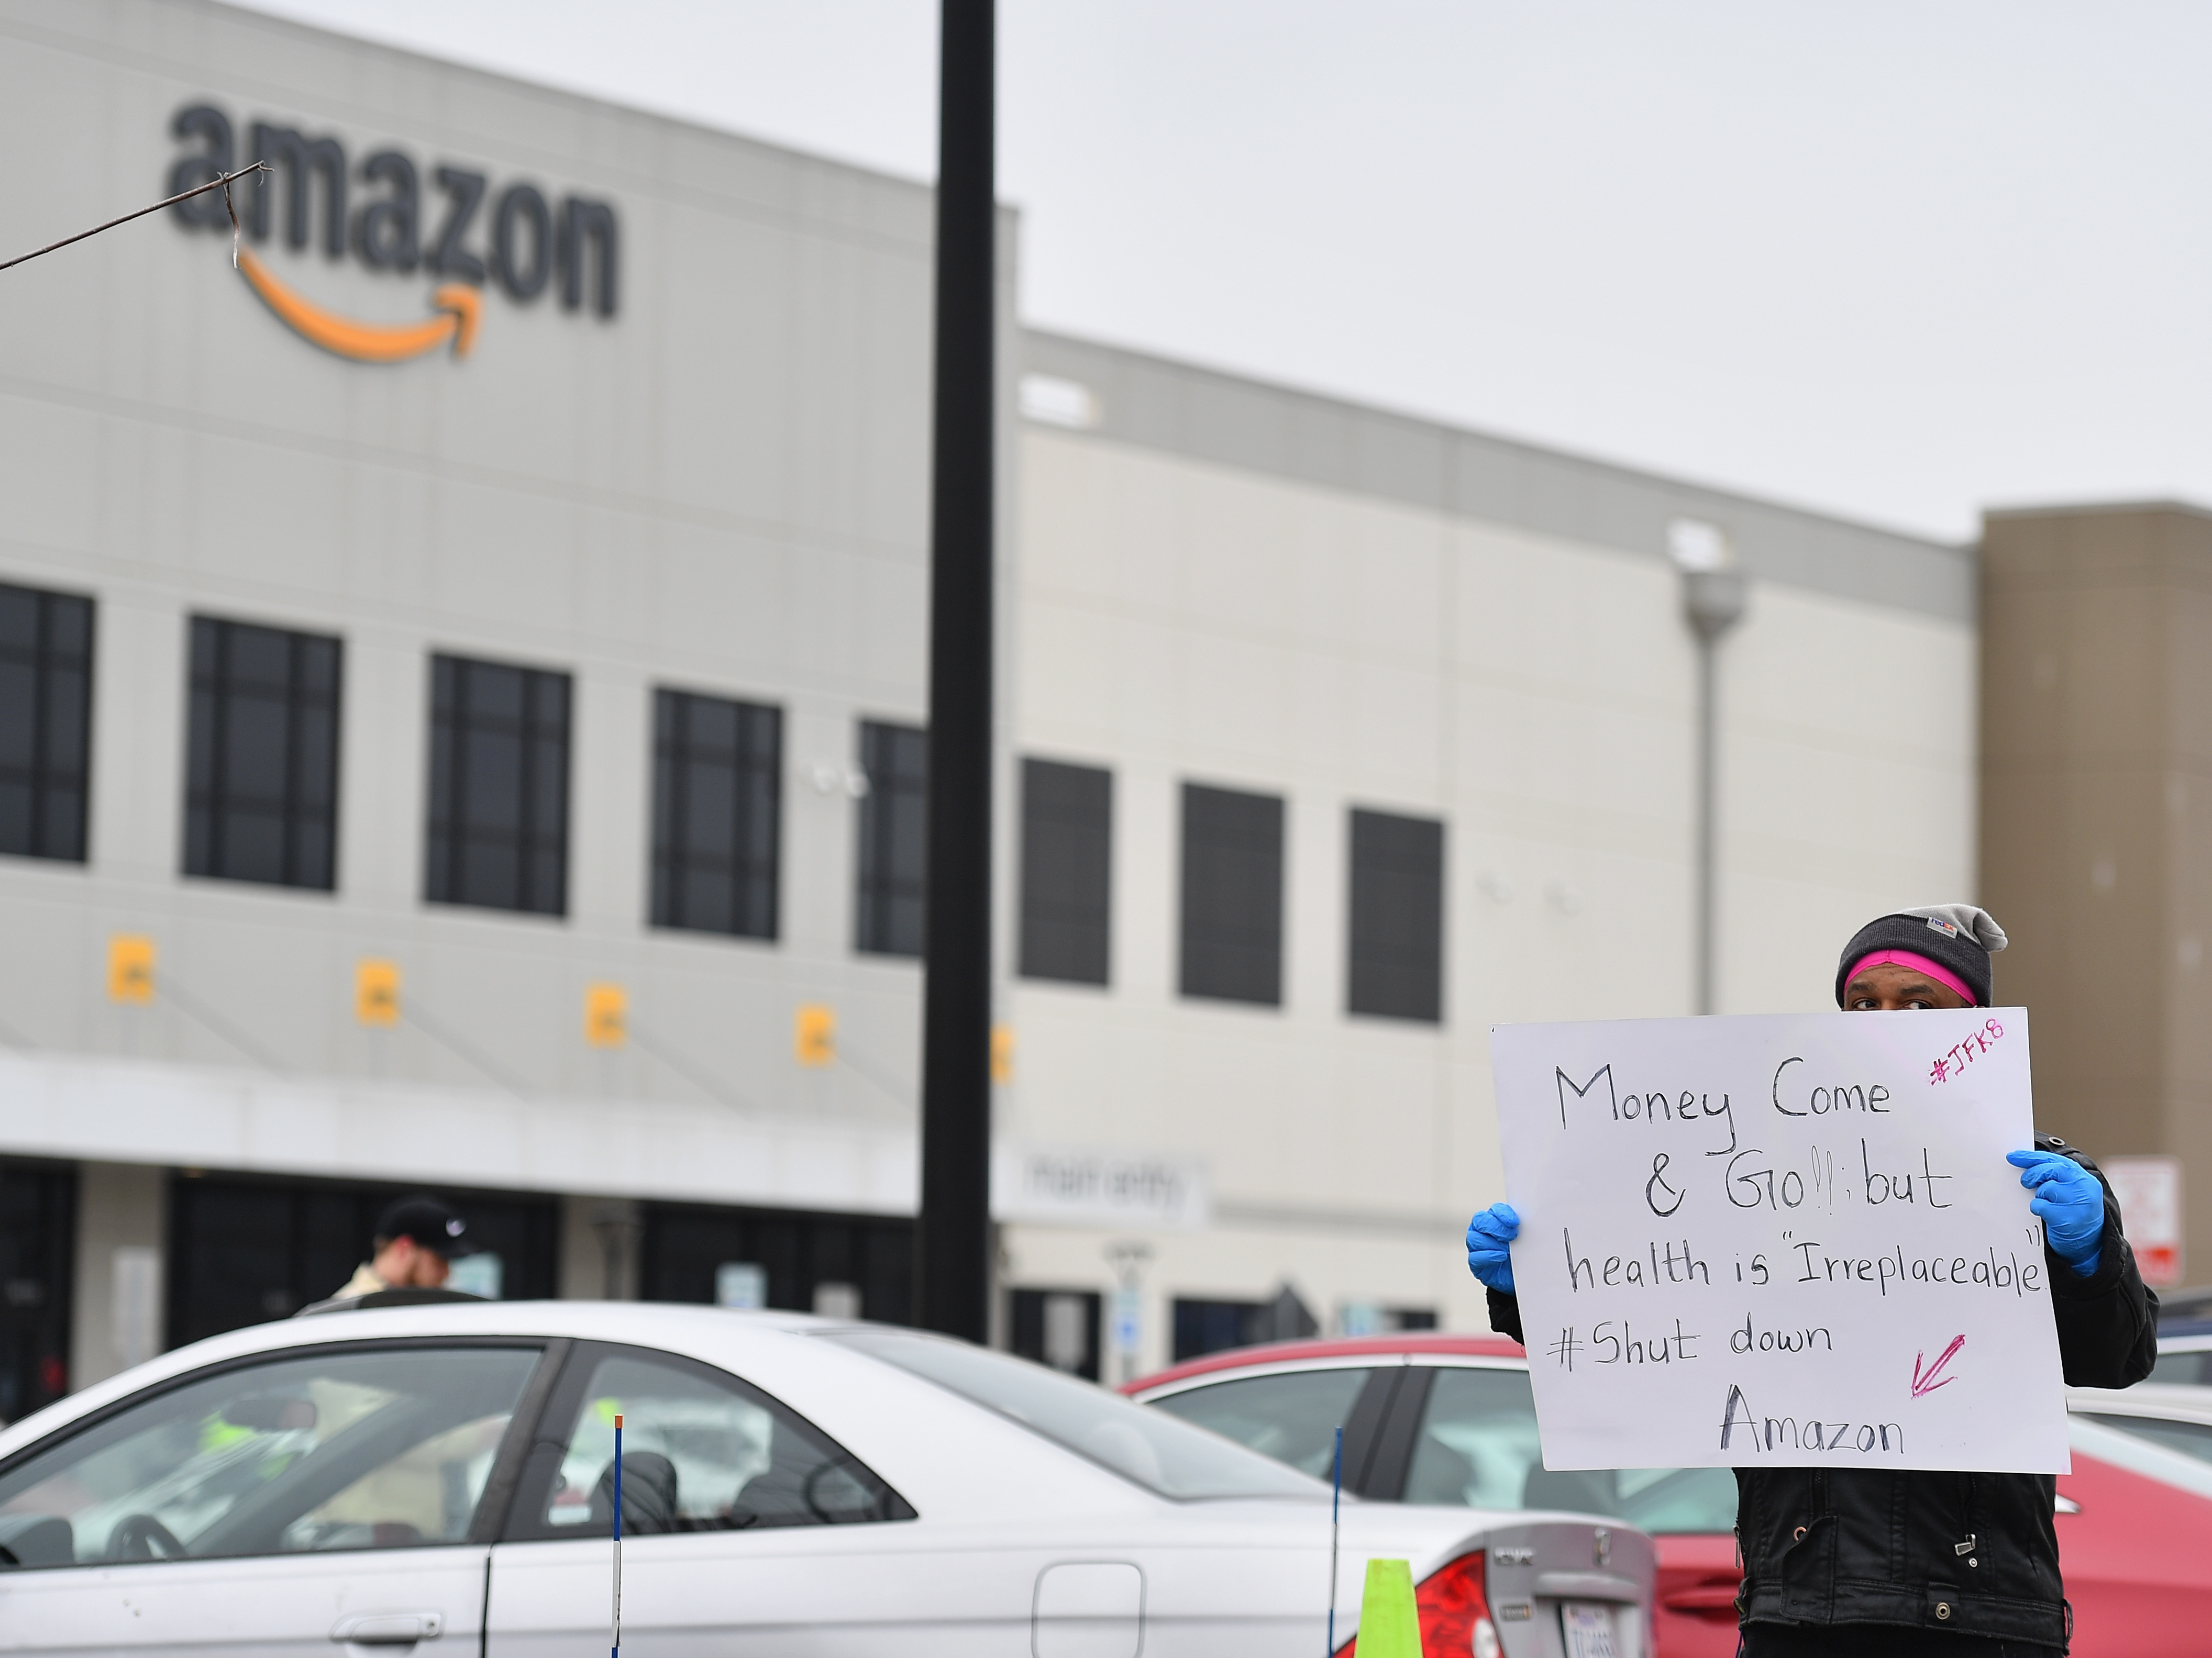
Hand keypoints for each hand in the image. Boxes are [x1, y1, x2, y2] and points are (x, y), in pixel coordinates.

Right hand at [1466, 1203, 1520, 1293]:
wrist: (1521, 1277)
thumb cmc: (1523, 1254)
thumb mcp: (1526, 1240)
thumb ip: (1526, 1229)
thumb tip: (1534, 1222)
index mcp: (1495, 1219)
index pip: (1494, 1210)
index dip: (1503, 1214)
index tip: (1515, 1222)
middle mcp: (1482, 1230)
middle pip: (1480, 1220)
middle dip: (1496, 1227)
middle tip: (1512, 1236)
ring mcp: (1476, 1247)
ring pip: (1475, 1238)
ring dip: (1492, 1243)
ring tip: (1507, 1250)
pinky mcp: (1476, 1264)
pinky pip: (1475, 1257)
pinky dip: (1488, 1256)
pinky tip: (1500, 1257)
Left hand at [2007, 1149, 2104, 1275]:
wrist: (2089, 1244)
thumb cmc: (2073, 1212)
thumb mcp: (2071, 1191)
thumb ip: (2056, 1176)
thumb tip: (2023, 1162)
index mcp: (2084, 1178)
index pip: (2056, 1160)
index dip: (2032, 1157)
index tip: (2013, 1157)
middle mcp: (2085, 1188)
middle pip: (2051, 1170)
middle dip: (2033, 1173)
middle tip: (2025, 1181)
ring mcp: (2078, 1204)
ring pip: (2045, 1189)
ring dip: (2039, 1196)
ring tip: (2049, 1204)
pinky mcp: (2067, 1219)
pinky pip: (2041, 1206)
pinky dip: (2038, 1208)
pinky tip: (2046, 1215)